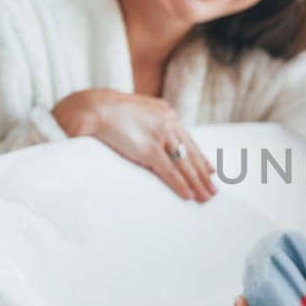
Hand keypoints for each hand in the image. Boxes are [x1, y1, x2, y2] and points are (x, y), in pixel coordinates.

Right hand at [53, 88, 215, 201]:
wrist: (92, 108)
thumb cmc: (108, 111)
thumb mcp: (137, 112)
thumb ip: (151, 122)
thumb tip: (157, 137)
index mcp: (166, 113)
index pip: (188, 141)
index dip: (200, 158)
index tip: (211, 172)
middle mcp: (168, 123)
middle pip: (190, 154)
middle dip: (203, 175)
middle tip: (213, 191)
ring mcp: (160, 136)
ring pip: (184, 165)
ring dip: (197, 183)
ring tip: (206, 197)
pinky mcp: (149, 150)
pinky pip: (169, 171)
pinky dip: (181, 185)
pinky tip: (189, 195)